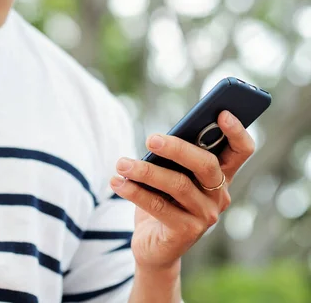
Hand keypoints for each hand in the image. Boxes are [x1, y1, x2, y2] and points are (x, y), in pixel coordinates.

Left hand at [110, 110, 254, 271]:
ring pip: (178, 184)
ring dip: (145, 170)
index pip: (242, 150)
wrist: (155, 247)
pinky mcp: (186, 233)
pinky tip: (117, 181)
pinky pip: (159, 206)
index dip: (236, 131)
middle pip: (207, 164)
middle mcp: (220, 195)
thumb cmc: (164, 198)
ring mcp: (206, 215)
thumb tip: (158, 138)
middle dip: (177, 148)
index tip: (221, 113)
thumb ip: (175, 156)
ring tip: (122, 163)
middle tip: (151, 138)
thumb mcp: (173, 173)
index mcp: (221, 174)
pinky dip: (134, 191)